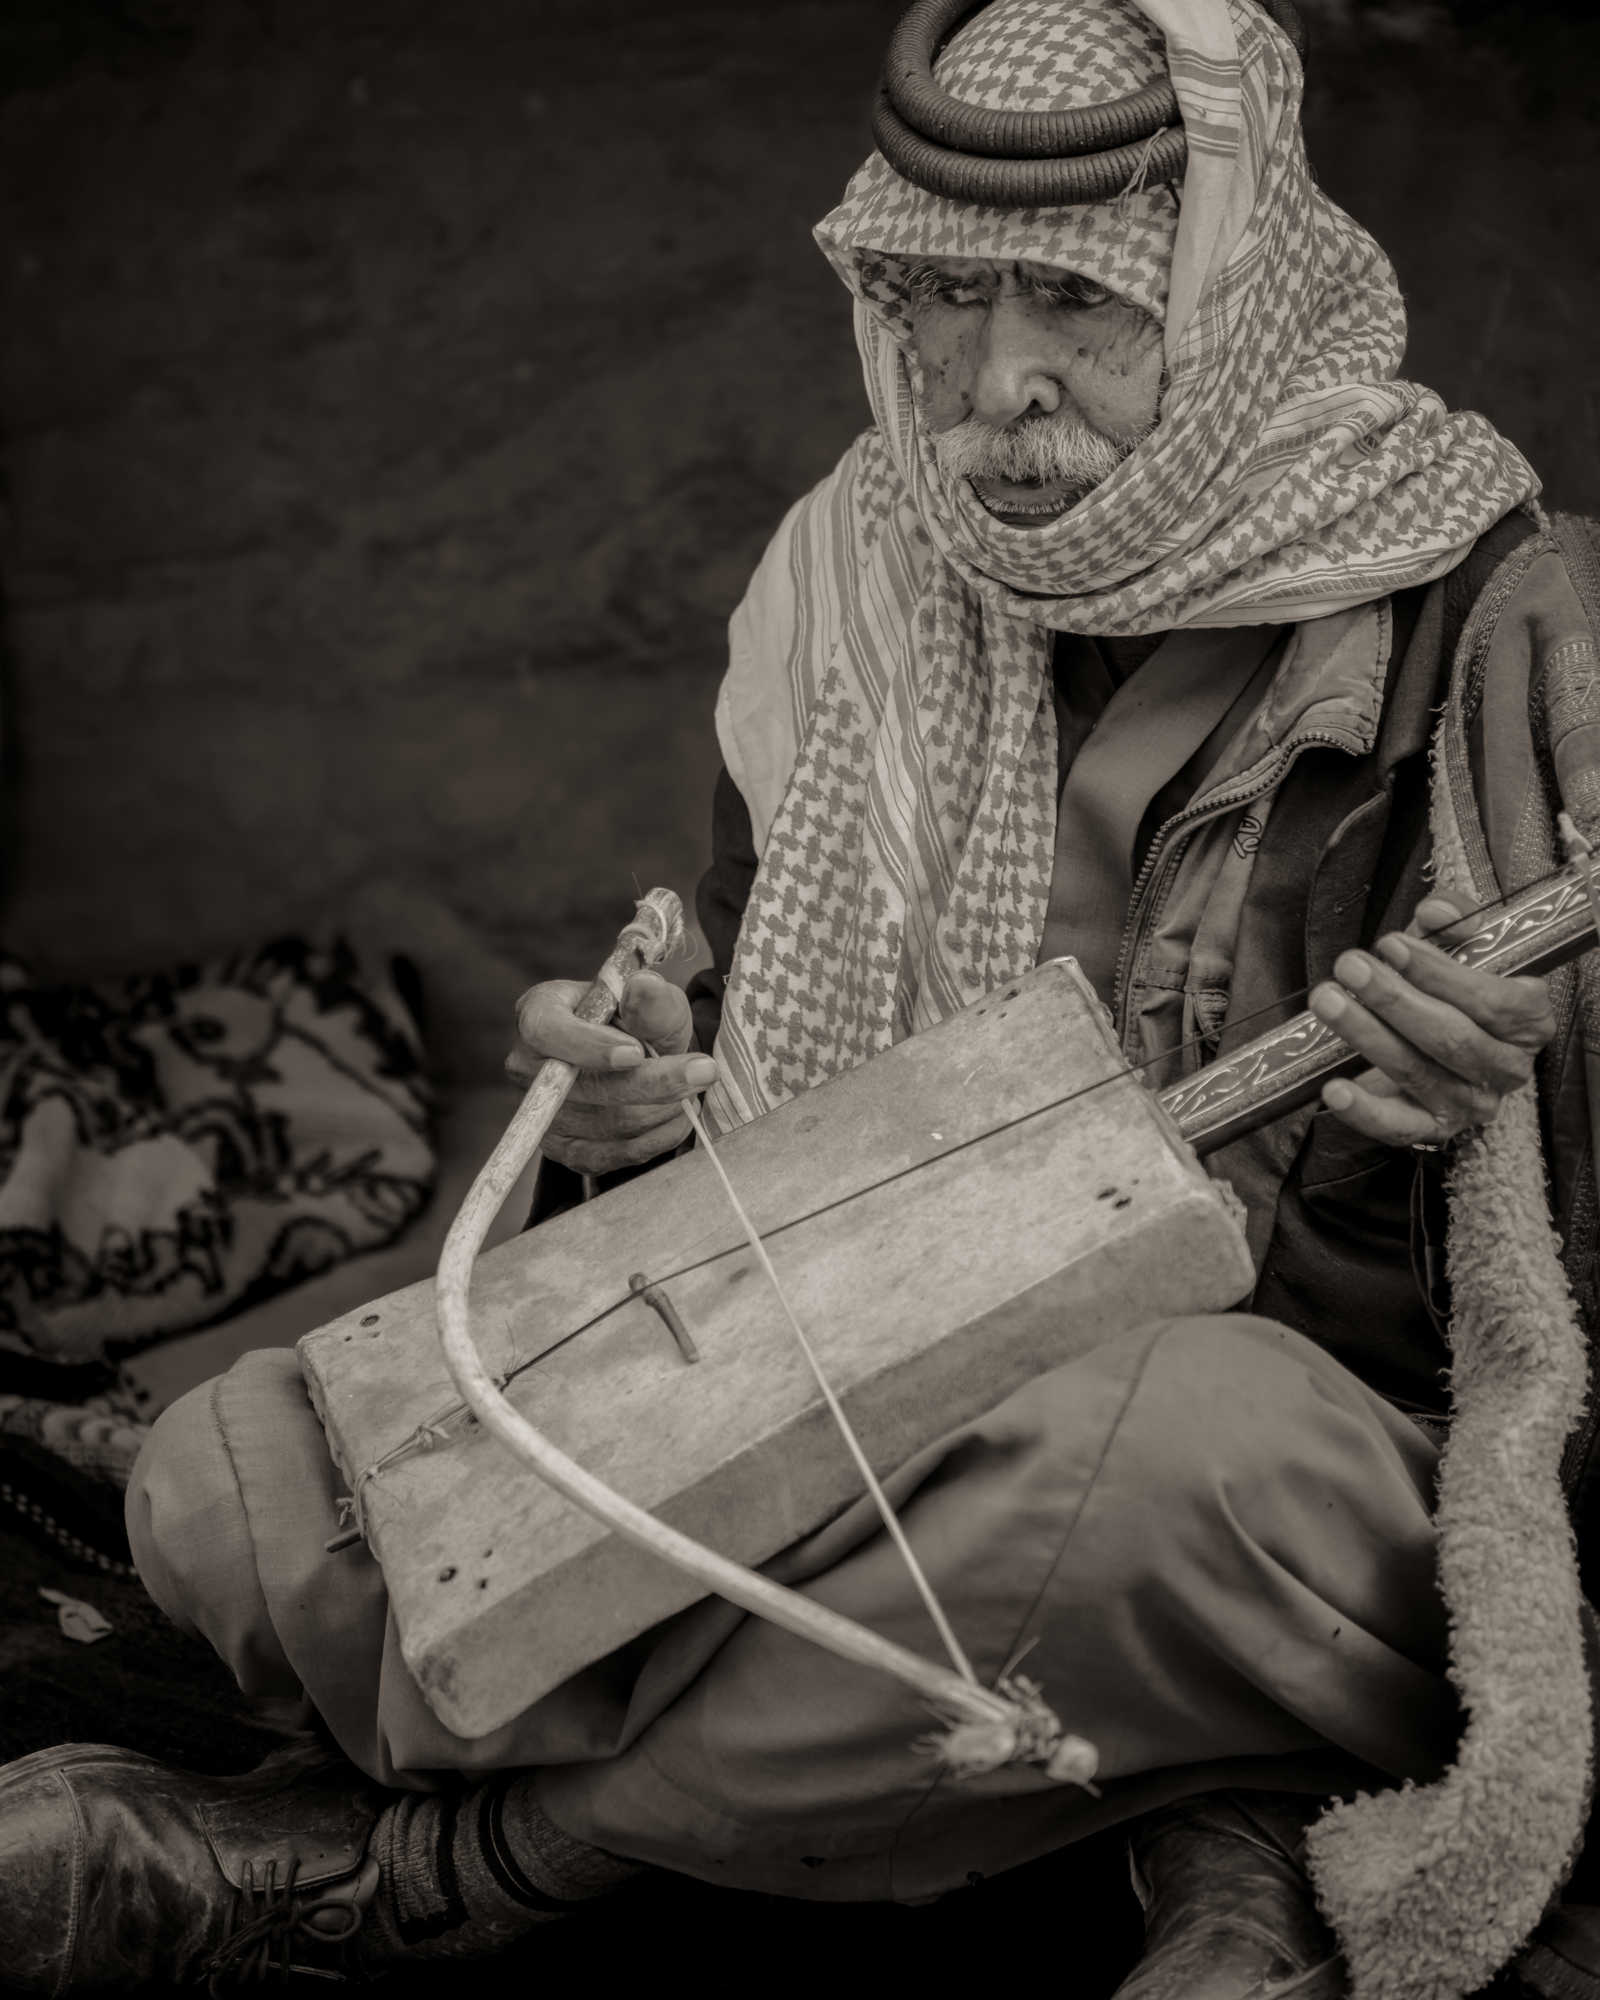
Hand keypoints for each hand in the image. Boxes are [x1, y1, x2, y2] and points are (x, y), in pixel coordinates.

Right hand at [507, 971, 716, 1174]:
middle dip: (653, 1082)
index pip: (547, 1031)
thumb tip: (646, 987)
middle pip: (585, 1087)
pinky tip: (679, 1117)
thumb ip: (652, 1001)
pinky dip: (657, 1138)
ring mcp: (544, 1112)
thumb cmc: (640, 1024)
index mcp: (539, 1013)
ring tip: (694, 1088)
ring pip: (608, 1124)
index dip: (588, 1046)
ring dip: (663, 1109)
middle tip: (705, 1071)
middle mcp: (529, 1066)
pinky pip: (612, 1156)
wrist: (637, 1060)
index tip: (636, 1053)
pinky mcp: (564, 1150)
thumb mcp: (654, 1004)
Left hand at [1308, 895, 1555, 1147]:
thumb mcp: (1455, 946)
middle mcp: (1507, 1068)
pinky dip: (1364, 1110)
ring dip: (1367, 1035)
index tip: (1391, 945)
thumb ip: (1451, 921)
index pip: (1493, 1001)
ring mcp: (1471, 1105)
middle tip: (1350, 966)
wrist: (1435, 1043)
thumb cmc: (1448, 988)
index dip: (1440, 973)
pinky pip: (1398, 1127)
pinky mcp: (1431, 1130)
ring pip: (1418, 1072)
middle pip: (1452, 1038)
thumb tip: (1436, 910)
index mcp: (1529, 1020)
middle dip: (1394, 1000)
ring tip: (1328, 1001)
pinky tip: (1335, 1088)